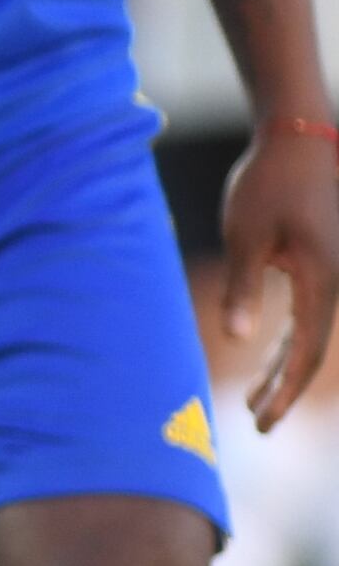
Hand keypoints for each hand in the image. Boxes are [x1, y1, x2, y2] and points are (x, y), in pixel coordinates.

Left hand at [221, 120, 338, 427]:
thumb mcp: (246, 233)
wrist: (300, 140)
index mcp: (322, 281)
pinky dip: (288, 339)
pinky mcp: (319, 263)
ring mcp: (330, 274)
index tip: (261, 421)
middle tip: (257, 425)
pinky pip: (307, 314)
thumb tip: (237, 339)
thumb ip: (244, 288)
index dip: (283, 391)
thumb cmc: (269, 183)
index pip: (304, 353)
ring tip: (257, 400)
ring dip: (283, 366)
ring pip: (309, 334)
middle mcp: (334, 283)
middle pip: (310, 351)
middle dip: (283, 389)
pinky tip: (268, 354)